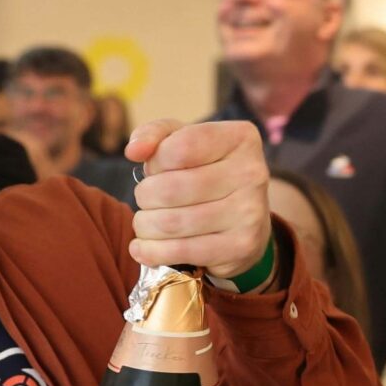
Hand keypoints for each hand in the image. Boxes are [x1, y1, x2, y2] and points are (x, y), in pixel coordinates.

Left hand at [125, 119, 273, 278]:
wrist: (247, 221)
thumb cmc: (206, 173)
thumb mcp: (183, 142)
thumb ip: (154, 134)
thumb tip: (133, 150)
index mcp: (240, 138)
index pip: (178, 148)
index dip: (154, 162)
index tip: (156, 170)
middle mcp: (252, 173)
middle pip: (170, 188)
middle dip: (145, 196)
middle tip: (147, 200)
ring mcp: (249, 212)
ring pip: (171, 222)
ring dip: (145, 225)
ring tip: (146, 223)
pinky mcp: (241, 246)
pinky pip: (181, 251)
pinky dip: (152, 252)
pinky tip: (143, 248)